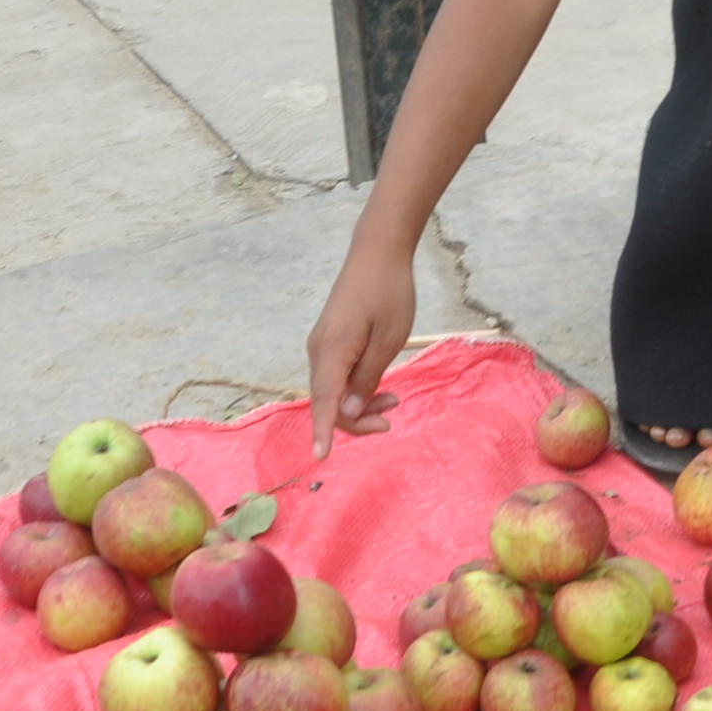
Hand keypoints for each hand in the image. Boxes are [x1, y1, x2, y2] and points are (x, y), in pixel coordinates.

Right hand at [303, 238, 418, 458]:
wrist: (377, 252)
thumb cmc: (388, 293)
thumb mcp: (387, 341)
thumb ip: (366, 379)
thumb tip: (345, 413)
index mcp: (331, 352)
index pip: (324, 402)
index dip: (323, 432)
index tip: (321, 458)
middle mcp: (318, 351)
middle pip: (327, 401)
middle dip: (355, 419)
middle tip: (390, 419)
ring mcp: (321, 345)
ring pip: (332, 390)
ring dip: (358, 403)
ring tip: (393, 401)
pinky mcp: (330, 340)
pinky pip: (336, 375)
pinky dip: (354, 388)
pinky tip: (379, 387)